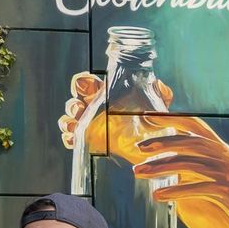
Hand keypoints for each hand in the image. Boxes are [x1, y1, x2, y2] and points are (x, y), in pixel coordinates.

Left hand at [57, 73, 228, 220]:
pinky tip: (158, 195)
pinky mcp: (226, 191)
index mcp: (217, 145)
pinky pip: (196, 188)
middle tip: (137, 148)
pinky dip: (176, 191)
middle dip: (161, 143)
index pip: (192, 124)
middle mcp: (220, 154)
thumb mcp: (218, 168)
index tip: (147, 117)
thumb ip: (198, 160)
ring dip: (160, 168)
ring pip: (187, 165)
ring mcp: (224, 172)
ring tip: (138, 173)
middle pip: (187, 142)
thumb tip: (170, 158)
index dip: (170, 118)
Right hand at [59, 72, 175, 155]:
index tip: (89, 87)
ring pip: (69, 119)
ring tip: (75, 125)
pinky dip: (69, 139)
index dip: (83, 82)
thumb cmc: (153, 120)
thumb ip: (160, 93)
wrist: (153, 145)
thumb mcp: (159, 105)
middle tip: (80, 109)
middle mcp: (95, 108)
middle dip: (73, 104)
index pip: (87, 83)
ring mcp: (91, 126)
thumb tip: (159, 85)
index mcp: (107, 94)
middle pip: (74, 101)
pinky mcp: (91, 142)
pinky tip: (74, 140)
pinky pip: (72, 139)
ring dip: (68, 121)